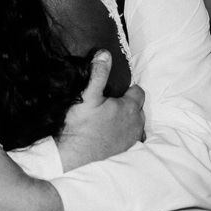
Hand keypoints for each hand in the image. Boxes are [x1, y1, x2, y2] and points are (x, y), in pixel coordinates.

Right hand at [57, 50, 145, 171]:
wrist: (72, 157)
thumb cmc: (80, 126)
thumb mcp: (87, 95)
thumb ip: (98, 73)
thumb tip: (105, 54)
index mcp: (130, 108)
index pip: (138, 91)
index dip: (127, 89)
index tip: (114, 91)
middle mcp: (136, 125)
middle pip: (138, 108)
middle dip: (127, 105)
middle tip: (109, 104)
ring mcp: (131, 141)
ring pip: (135, 125)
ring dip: (126, 121)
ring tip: (109, 119)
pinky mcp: (125, 153)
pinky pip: (130, 140)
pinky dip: (124, 135)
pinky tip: (110, 135)